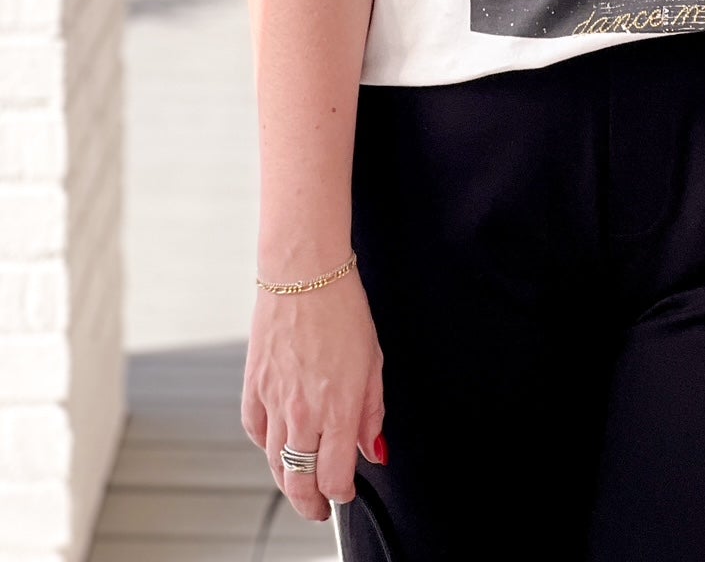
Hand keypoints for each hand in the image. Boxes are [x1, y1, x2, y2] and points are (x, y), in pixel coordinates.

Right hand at [241, 267, 385, 522]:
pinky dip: (266, 446)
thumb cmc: (342, 308)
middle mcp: (303, 412)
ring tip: (300, 484)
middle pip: (300, 482)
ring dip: (289, 481)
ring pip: (274, 464)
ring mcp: (274, 401)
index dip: (341, 493)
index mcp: (338, 408)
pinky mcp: (252, 387)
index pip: (334, 476)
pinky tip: (277, 445)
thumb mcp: (374, 361)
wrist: (304, 273)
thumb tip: (373, 448)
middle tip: (321, 508)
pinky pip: (255, 433)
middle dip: (311, 503)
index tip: (346, 491)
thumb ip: (372, 412)